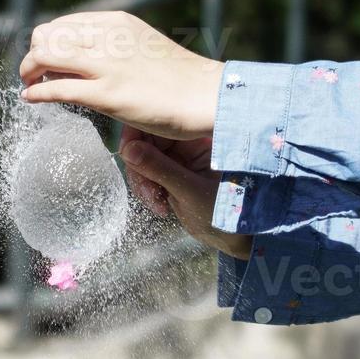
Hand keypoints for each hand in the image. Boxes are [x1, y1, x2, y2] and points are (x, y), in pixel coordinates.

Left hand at [20, 11, 223, 141]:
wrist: (206, 96)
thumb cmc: (179, 78)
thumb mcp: (143, 46)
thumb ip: (116, 47)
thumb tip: (90, 57)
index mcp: (116, 23)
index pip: (62, 24)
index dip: (46, 42)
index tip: (44, 59)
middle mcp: (108, 38)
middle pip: (48, 36)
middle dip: (33, 55)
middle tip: (32, 73)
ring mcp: (107, 66)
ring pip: (46, 57)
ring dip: (28, 71)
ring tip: (28, 84)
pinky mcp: (108, 95)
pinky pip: (58, 89)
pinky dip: (37, 93)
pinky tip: (31, 98)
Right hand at [120, 126, 252, 259]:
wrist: (231, 236)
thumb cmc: (224, 211)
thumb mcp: (190, 190)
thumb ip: (159, 169)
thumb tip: (127, 150)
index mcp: (199, 135)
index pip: (159, 122)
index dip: (138, 134)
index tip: (128, 154)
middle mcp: (188, 142)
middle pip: (146, 141)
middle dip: (140, 167)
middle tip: (147, 192)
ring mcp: (179, 158)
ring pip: (143, 160)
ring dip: (143, 182)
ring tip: (157, 203)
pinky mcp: (172, 173)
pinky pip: (148, 175)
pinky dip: (147, 190)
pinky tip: (160, 206)